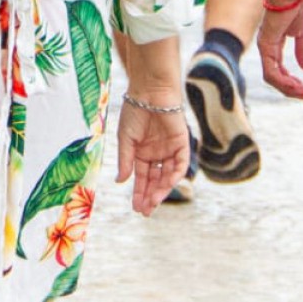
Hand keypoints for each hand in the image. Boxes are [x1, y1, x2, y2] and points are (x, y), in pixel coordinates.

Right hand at [116, 93, 190, 215]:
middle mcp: (157, 153)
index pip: (142, 178)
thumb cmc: (134, 111)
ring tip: (153, 202)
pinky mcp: (181, 143)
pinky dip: (175, 175)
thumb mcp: (125, 139)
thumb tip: (120, 182)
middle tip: (145, 211)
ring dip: (161, 190)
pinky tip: (165, 186)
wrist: (149, 91)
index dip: (139, 193)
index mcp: (142, 152)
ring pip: (167, 175)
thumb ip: (125, 161)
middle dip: (150, 196)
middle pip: (155, 180)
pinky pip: (180, 163)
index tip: (136, 208)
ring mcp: (170, 149)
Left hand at [258, 0, 302, 99]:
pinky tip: (295, 85)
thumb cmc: (296, 4)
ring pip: (271, 77)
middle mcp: (267, 47)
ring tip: (302, 92)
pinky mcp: (266, 46)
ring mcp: (265, 47)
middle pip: (274, 76)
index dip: (291, 81)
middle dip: (290, 88)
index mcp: (275, 42)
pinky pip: (271, 71)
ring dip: (287, 88)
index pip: (279, 68)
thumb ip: (302, 49)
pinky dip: (283, 81)